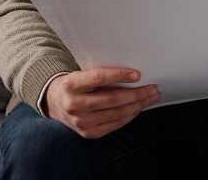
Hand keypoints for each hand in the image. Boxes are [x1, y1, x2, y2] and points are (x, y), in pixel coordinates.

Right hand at [43, 67, 159, 138]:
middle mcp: (74, 104)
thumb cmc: (74, 85)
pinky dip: (128, 117)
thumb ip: (100, 74)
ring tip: (149, 98)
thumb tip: (132, 74)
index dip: (120, 75)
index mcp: (71, 84)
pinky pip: (113, 124)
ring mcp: (80, 121)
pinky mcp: (87, 133)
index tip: (137, 74)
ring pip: (116, 113)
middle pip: (112, 99)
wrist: (55, 103)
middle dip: (137, 94)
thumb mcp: (81, 74)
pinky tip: (137, 109)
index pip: (99, 78)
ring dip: (137, 105)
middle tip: (152, 88)